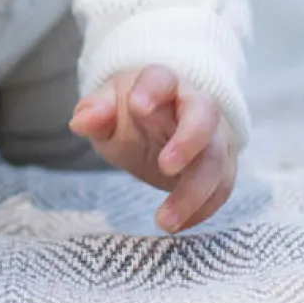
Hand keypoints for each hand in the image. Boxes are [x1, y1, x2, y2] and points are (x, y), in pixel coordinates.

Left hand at [68, 64, 237, 233]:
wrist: (156, 127)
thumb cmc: (129, 114)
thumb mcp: (106, 110)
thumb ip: (95, 113)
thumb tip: (80, 122)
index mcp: (161, 83)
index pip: (162, 78)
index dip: (153, 90)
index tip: (137, 107)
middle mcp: (194, 105)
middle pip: (204, 114)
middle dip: (189, 139)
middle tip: (165, 166)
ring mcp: (214, 136)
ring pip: (215, 159)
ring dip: (193, 192)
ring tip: (164, 220)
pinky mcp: (222, 166)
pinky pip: (221, 188)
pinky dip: (202, 209)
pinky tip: (178, 224)